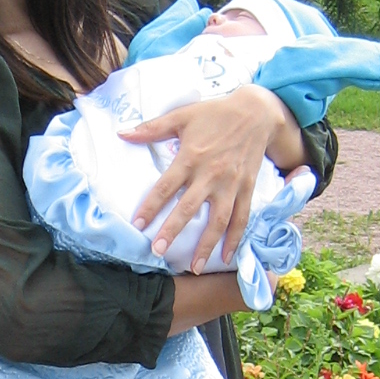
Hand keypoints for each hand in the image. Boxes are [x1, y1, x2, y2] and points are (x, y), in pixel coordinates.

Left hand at [121, 84, 303, 272]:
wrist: (257, 112)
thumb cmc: (215, 113)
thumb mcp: (182, 115)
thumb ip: (152, 128)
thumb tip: (122, 134)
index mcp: (191, 157)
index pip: (166, 186)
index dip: (151, 205)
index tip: (138, 224)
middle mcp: (210, 174)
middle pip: (189, 207)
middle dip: (173, 230)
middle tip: (159, 251)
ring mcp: (231, 184)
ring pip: (218, 219)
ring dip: (206, 244)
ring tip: (193, 266)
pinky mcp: (247, 189)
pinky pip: (242, 218)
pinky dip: (235, 238)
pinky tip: (226, 257)